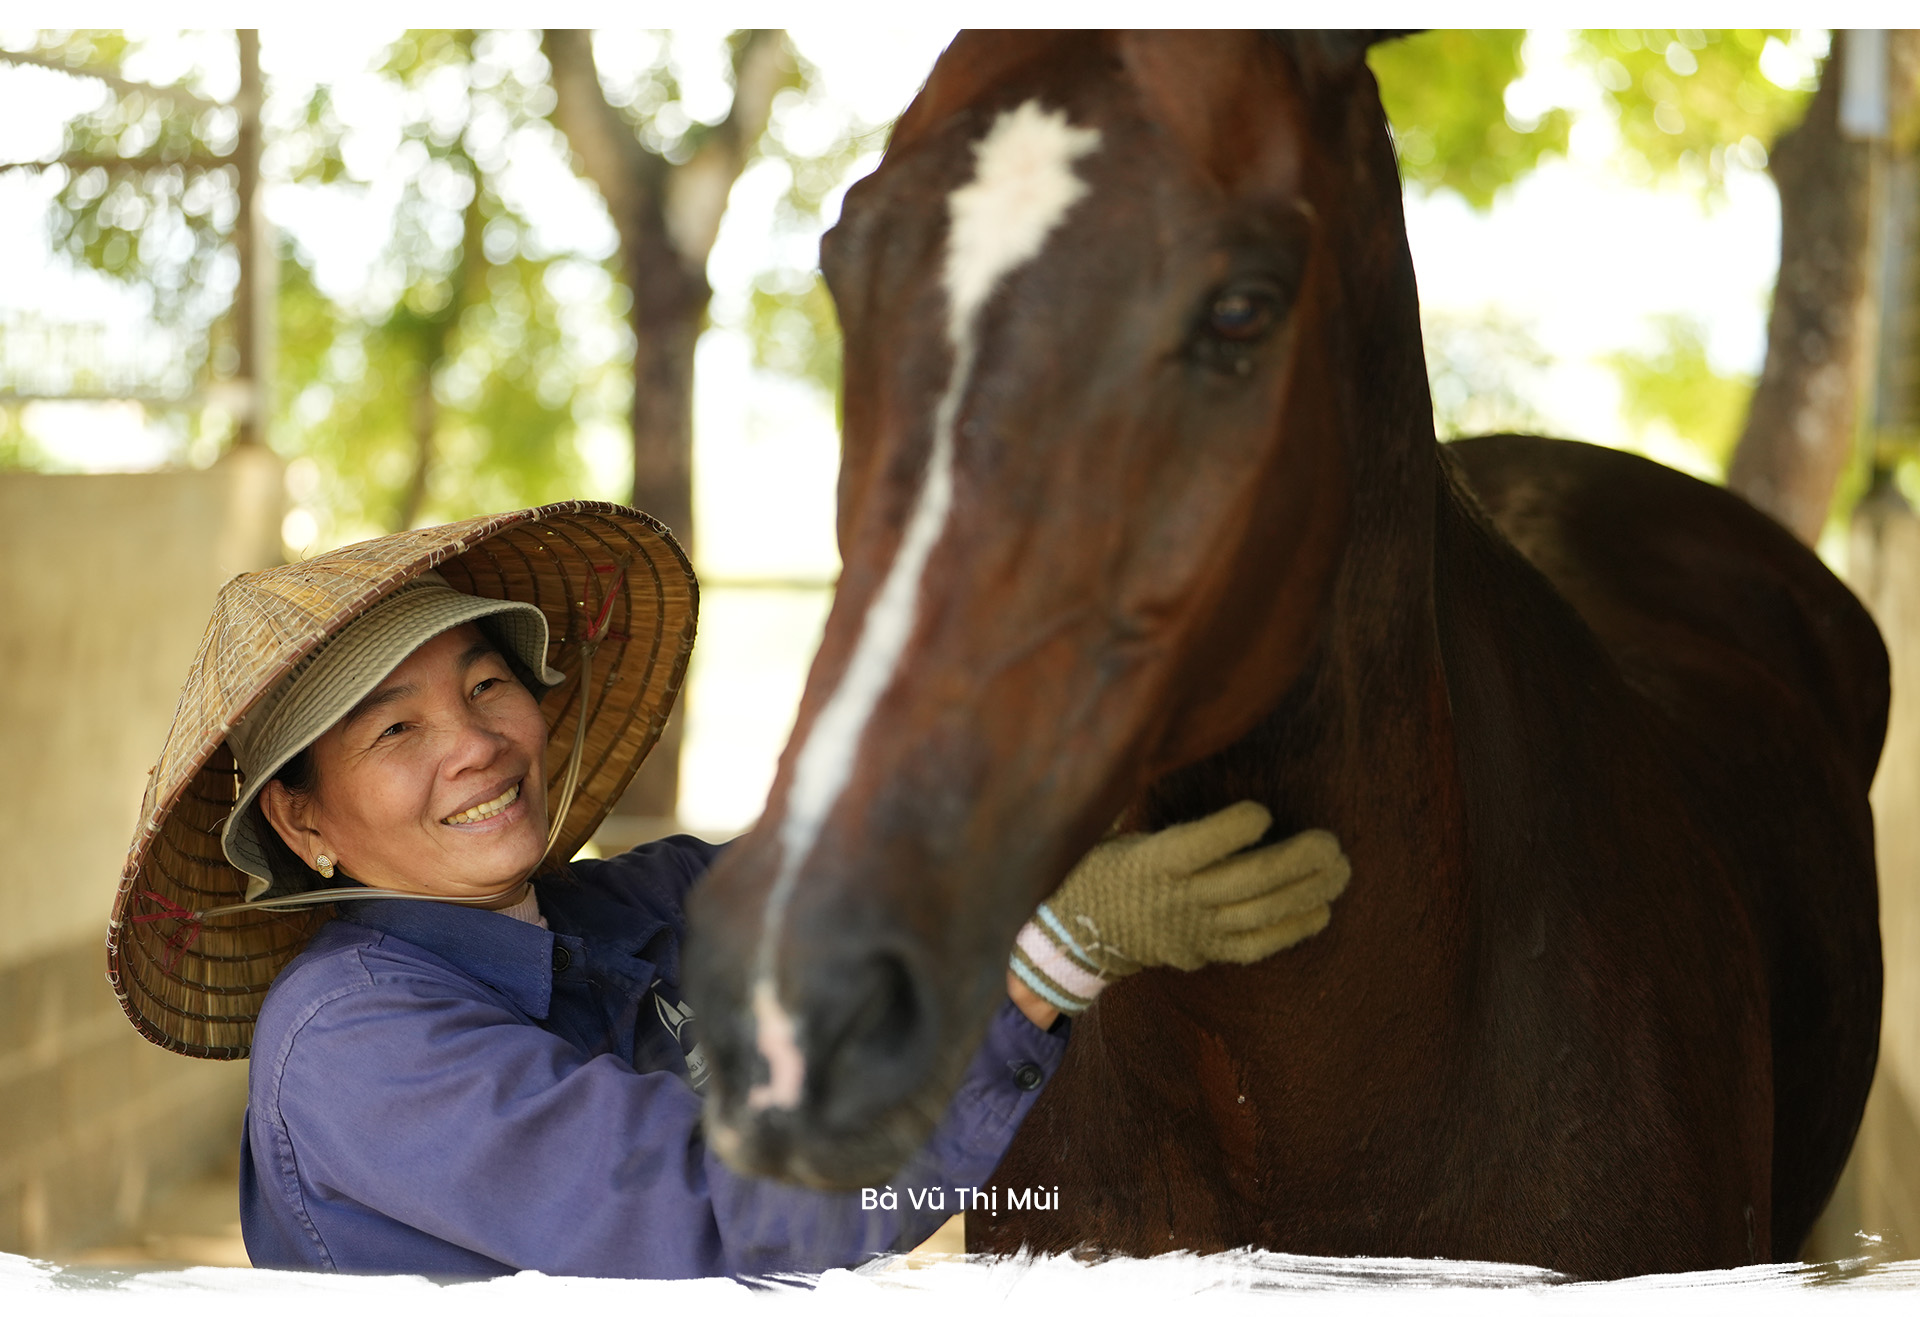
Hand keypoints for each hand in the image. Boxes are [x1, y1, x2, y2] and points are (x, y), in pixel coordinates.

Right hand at [1009, 801, 1348, 1013]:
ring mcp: (1194, 930)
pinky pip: (1255, 946)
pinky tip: (1321, 910)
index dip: (1232, 830)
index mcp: (1149, 861)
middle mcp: (1176, 899)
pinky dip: (1290, 930)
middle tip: (1332, 844)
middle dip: (1295, 864)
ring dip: (1305, 893)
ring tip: (1340, 871)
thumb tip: (1147, 740)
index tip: (1262, 810)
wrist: (1079, 935)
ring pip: (1258, 914)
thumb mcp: (1101, 828)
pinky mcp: (1206, 951)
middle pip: (1244, 883)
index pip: (1196, 848)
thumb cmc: (1100, 863)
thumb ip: (1128, 792)